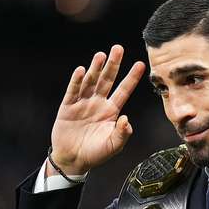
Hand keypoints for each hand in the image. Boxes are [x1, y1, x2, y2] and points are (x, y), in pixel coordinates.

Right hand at [50, 44, 145, 174]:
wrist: (73, 160)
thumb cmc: (95, 154)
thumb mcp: (113, 146)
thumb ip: (122, 134)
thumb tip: (126, 119)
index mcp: (111, 111)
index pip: (123, 90)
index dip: (131, 78)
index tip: (140, 63)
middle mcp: (98, 103)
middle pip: (107, 80)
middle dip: (113, 64)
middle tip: (118, 48)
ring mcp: (83, 103)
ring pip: (90, 82)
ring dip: (95, 68)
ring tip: (101, 55)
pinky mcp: (68, 107)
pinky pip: (73, 91)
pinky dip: (76, 81)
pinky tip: (81, 70)